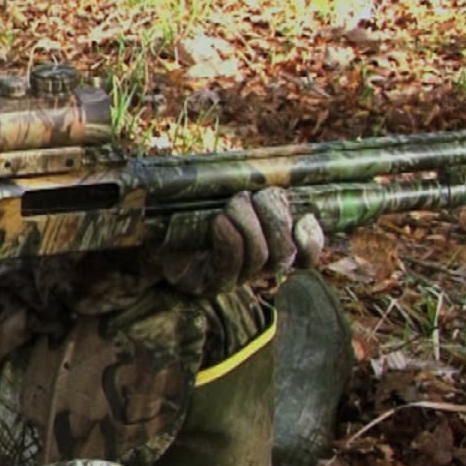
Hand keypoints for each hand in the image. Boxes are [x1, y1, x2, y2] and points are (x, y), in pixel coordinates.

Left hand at [158, 188, 323, 295]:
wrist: (152, 230)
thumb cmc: (196, 210)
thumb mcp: (229, 195)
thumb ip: (256, 192)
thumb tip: (279, 182)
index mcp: (270, 246)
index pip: (306, 255)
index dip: (312, 240)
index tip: (305, 216)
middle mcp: (256, 268)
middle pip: (285, 250)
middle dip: (272, 216)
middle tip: (248, 197)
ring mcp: (233, 278)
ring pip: (261, 255)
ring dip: (248, 223)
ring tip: (229, 207)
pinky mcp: (207, 283)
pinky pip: (231, 264)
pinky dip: (230, 239)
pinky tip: (219, 222)